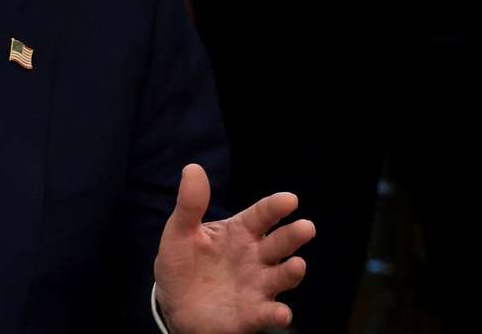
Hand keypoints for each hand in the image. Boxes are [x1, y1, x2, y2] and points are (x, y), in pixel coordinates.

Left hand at [153, 164, 314, 333]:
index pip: (261, 215)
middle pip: (279, 244)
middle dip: (293, 236)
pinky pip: (268, 313)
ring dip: (291, 272)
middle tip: (306, 227)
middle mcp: (256, 257)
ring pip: (281, 277)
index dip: (275, 207)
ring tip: (298, 265)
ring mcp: (257, 285)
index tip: (289, 199)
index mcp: (240, 232)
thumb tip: (192, 167)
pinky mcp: (253, 313)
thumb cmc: (183, 263)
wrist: (175, 305)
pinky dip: (276, 313)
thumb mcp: (180, 232)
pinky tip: (281, 312)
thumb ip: (190, 204)